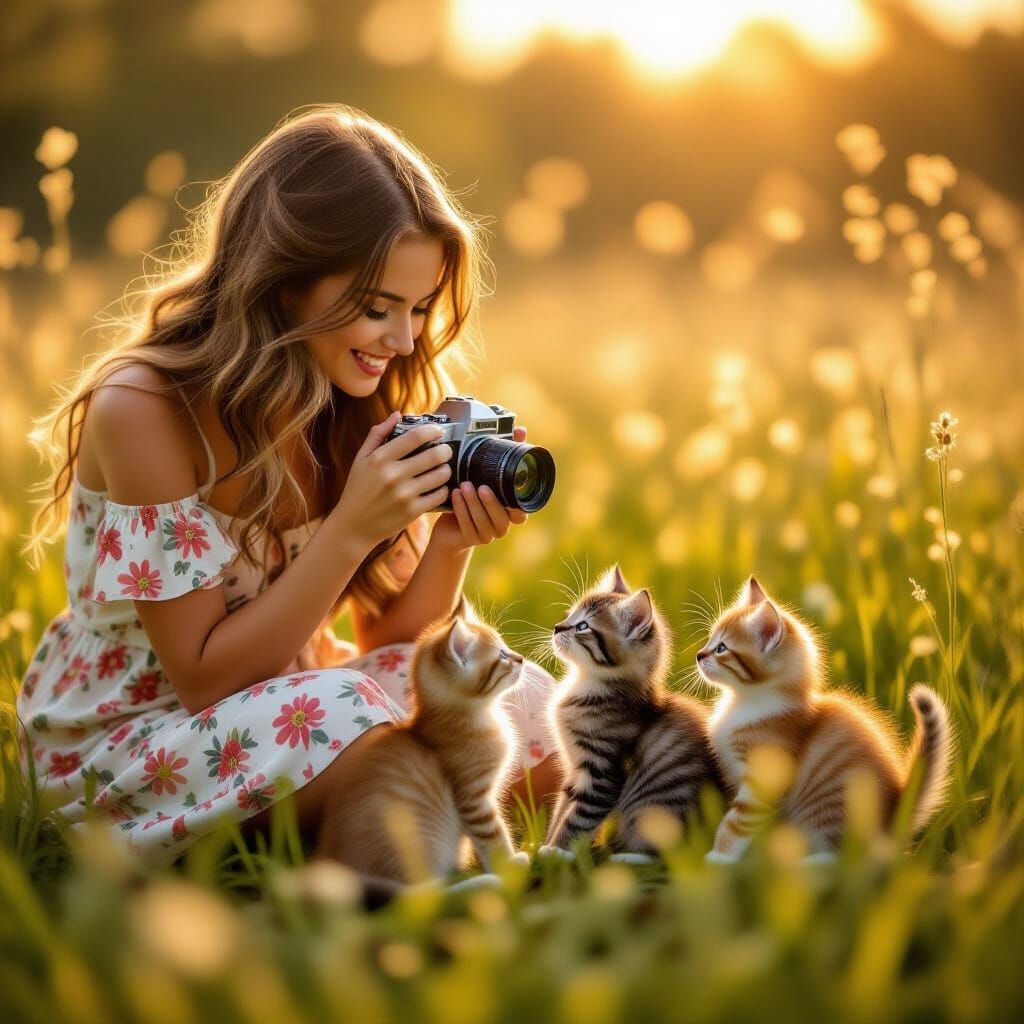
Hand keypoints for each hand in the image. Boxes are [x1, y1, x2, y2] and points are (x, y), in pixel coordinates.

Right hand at [332, 412, 453, 549]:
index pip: (415, 436)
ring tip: (442, 469)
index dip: (433, 430)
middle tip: (444, 451)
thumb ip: (377, 434)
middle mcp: (393, 475)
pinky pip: (439, 495)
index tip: (439, 431)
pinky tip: (437, 487)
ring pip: (441, 475)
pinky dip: (443, 489)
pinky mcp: (412, 512)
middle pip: (434, 455)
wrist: (352, 526)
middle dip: (445, 450)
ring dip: (446, 469)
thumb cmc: (357, 490)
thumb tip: (397, 415)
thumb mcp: (361, 459)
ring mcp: (404, 495)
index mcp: (380, 459)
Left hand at [430, 425, 529, 553]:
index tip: (510, 482)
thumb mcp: (487, 476)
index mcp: (512, 511)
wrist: (450, 527)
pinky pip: (468, 527)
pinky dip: (461, 511)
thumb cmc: (473, 497)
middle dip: (492, 502)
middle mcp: (503, 525)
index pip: (523, 508)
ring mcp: (488, 535)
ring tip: (463, 487)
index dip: (519, 497)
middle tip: (480, 486)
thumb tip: (521, 430)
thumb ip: (505, 456)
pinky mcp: (471, 539)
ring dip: (474, 504)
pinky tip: (453, 497)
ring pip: (485, 522)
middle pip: (504, 517)